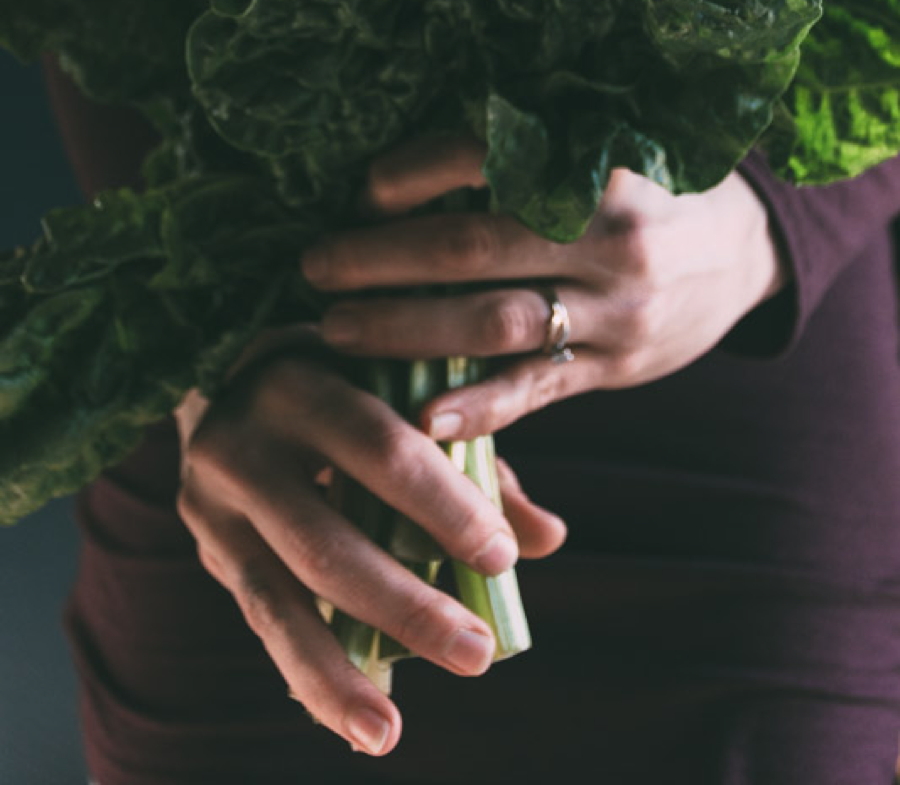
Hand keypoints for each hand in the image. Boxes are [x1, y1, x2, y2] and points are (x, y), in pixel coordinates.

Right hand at [175, 350, 564, 755]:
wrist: (226, 374)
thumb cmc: (346, 384)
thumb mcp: (399, 394)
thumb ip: (470, 458)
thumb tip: (547, 537)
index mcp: (301, 383)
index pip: (380, 449)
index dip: (443, 506)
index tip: (501, 558)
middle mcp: (242, 442)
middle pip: (325, 540)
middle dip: (404, 607)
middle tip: (477, 653)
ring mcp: (212, 502)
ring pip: (277, 598)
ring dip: (337, 671)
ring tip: (388, 733)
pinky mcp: (209, 548)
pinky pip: (259, 621)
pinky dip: (307, 674)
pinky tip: (351, 722)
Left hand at [302, 135, 788, 440]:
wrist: (743, 252)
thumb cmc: (649, 188)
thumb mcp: (609, 146)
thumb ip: (527, 154)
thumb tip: (402, 163)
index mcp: (604, 168)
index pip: (492, 160)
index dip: (418, 171)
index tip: (365, 188)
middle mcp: (614, 239)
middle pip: (479, 246)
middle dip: (385, 257)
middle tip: (315, 266)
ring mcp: (617, 311)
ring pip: (498, 323)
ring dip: (407, 328)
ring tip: (335, 330)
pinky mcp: (613, 368)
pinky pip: (537, 392)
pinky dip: (477, 407)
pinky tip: (420, 417)